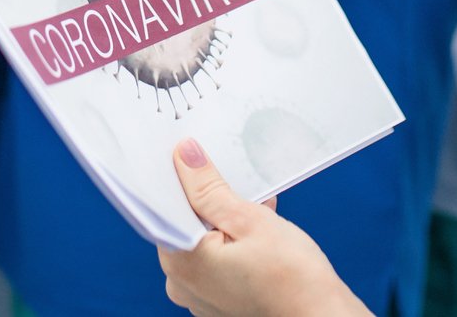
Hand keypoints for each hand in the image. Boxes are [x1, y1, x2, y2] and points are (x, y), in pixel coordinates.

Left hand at [157, 140, 368, 316]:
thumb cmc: (291, 276)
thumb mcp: (248, 220)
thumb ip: (209, 188)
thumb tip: (184, 155)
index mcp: (179, 263)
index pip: (165, 208)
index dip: (180, 179)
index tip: (194, 157)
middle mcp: (181, 284)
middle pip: (185, 224)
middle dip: (211, 200)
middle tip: (237, 184)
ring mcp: (201, 297)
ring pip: (204, 241)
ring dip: (227, 220)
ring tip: (258, 209)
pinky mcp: (220, 301)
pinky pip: (217, 261)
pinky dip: (234, 242)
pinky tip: (260, 230)